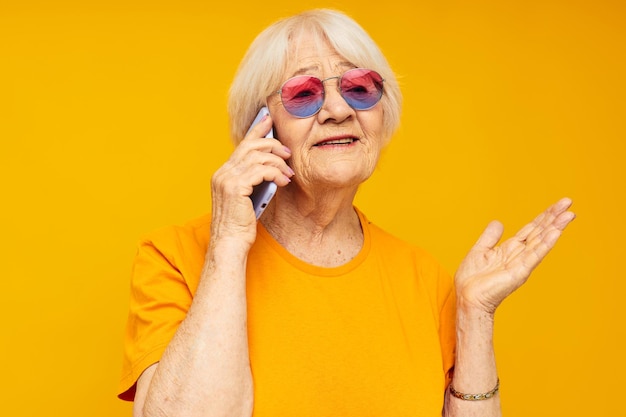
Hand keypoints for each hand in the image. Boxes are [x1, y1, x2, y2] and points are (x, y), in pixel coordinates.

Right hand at [210, 114, 292, 246]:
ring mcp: (227, 179)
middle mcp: (222, 173)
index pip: (242, 145)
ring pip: (258, 157)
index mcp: (223, 174)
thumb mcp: (247, 198)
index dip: (256, 130)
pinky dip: (276, 173)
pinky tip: (284, 181)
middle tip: (288, 152)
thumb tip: (272, 167)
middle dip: (272, 144)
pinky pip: (261, 171)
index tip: (269, 119)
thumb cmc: (240, 225)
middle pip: (250, 146)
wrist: (229, 243)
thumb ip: (253, 181)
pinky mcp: (236, 187)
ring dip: (277, 162)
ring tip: (288, 172)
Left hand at [455, 198, 575, 314]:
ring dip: (555, 227)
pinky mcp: (519, 272)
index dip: (544, 216)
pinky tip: (555, 232)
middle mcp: (519, 254)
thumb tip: (498, 222)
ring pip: (541, 241)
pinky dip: (545, 244)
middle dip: (554, 217)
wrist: (467, 297)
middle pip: (540, 231)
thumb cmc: (471, 279)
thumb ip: (490, 237)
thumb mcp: (479, 250)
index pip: (531, 229)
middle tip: (569, 202)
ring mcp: (521, 263)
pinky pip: (534, 255)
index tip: (559, 204)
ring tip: (569, 215)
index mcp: (510, 249)